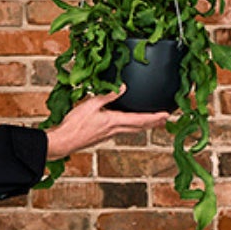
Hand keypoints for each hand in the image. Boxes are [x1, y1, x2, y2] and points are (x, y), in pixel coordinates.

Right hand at [45, 90, 168, 162]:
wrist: (64, 142)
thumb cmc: (74, 125)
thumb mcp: (90, 104)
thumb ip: (107, 96)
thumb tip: (122, 87)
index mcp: (113, 121)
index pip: (139, 119)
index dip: (154, 117)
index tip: (166, 115)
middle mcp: (114, 130)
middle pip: (139, 127)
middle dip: (153, 123)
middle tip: (165, 120)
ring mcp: (109, 135)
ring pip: (132, 131)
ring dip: (144, 126)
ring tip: (152, 123)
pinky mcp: (102, 137)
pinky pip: (123, 132)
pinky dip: (132, 128)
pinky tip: (129, 126)